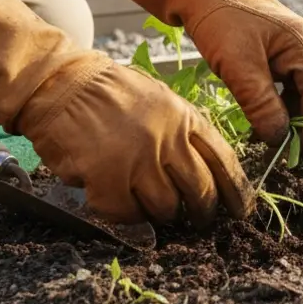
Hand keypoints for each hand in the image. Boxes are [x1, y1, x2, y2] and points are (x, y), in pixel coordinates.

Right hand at [0, 0, 254, 225]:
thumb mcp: (160, 99)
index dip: (236, 192)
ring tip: (146, 203)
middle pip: (199, 192)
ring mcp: (137, 160)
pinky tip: (115, 201)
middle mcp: (167, 139)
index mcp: (185, 118)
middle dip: (201, 212)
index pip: (224, 162)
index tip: (241, 210)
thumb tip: (207, 171)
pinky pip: (126, 215)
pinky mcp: (107, 179)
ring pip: (165, 209)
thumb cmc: (109, 94)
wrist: (60, 84)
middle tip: (195, 219)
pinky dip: (123, 215)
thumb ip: (184, 131)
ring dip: (159, 213)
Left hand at [94, 0, 302, 164]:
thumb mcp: (239, 70)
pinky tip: (266, 116)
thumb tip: (280, 139)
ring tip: (274, 139)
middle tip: (291, 155)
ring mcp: (302, 44)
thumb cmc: (221, 26)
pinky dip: (286, 102)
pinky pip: (296, 81)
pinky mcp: (288, 47)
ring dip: (295, 115)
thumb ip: (263, 106)